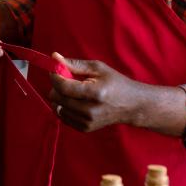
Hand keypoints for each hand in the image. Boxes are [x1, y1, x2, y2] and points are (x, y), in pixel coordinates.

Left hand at [47, 55, 185, 137]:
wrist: (132, 106)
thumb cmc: (116, 83)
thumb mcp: (98, 68)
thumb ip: (74, 64)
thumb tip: (54, 58)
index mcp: (95, 93)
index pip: (63, 86)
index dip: (54, 76)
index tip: (55, 69)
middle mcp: (90, 110)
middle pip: (57, 97)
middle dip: (57, 86)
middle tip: (67, 80)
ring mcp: (87, 122)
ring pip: (57, 107)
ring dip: (60, 97)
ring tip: (74, 92)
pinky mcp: (85, 128)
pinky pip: (62, 116)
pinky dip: (64, 107)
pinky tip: (75, 101)